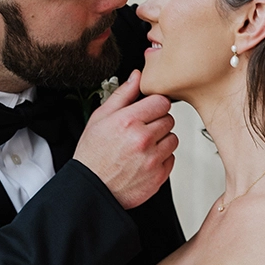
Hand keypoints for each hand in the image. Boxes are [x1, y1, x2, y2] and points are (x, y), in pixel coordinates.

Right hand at [72, 71, 175, 209]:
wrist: (91, 189)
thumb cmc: (93, 155)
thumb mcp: (99, 119)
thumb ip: (122, 95)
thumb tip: (137, 76)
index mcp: (128, 121)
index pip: (161, 101)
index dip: (154, 106)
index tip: (146, 113)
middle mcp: (142, 139)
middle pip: (169, 119)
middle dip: (156, 124)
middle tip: (139, 132)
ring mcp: (152, 158)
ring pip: (173, 139)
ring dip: (161, 141)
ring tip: (141, 148)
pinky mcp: (159, 175)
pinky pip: (171, 158)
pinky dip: (161, 159)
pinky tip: (143, 161)